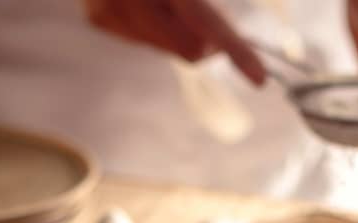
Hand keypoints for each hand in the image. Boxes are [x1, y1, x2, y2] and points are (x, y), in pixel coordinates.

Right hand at [82, 0, 265, 84]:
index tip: (260, 79)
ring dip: (178, 31)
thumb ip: (203, 8)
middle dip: (209, 42)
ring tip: (168, 1)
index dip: (236, 49)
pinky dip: (154, 26)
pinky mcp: (97, 17)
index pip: (205, 21)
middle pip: (188, 49)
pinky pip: (143, 40)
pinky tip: (146, 4)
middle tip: (217, 29)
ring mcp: (108, 8)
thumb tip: (213, 47)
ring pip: (166, 48)